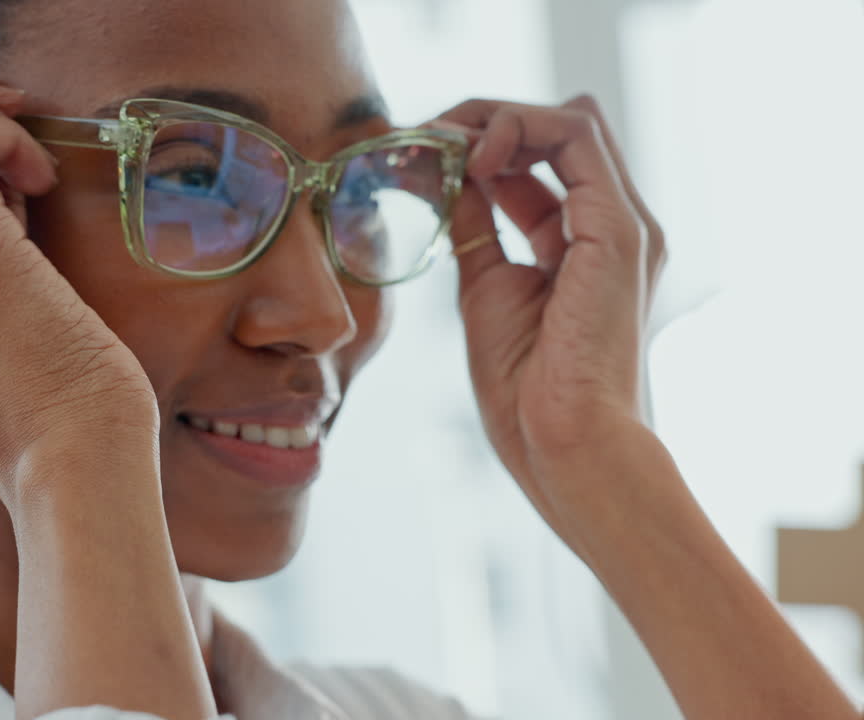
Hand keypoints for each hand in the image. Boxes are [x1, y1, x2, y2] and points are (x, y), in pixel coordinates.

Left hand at [437, 95, 667, 532]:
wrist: (563, 445)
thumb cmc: (525, 390)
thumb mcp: (486, 286)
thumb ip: (478, 227)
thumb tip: (452, 177)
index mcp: (583, 243)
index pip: (538, 163)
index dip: (482, 145)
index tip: (425, 153)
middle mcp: (611, 225)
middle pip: (555, 133)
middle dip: (486, 121)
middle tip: (427, 133)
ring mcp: (622, 223)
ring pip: (568, 121)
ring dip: (498, 117)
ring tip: (443, 138)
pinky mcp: (619, 228)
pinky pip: (573, 137)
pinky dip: (517, 129)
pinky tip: (470, 157)